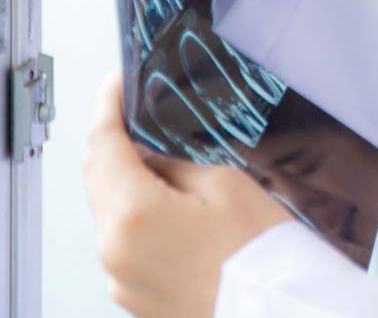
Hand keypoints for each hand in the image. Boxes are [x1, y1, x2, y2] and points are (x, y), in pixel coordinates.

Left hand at [84, 75, 291, 317]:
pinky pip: (124, 244)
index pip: (102, 146)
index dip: (107, 108)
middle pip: (97, 180)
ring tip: (165, 163)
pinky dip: (138, 219)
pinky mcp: (133, 294)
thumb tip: (153, 158)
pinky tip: (171, 207)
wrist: (275, 310)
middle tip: (137, 117)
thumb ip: (176, 164)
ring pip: (109, 213)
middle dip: (115, 145)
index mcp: (131, 214)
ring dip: (127, 183)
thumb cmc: (259, 255)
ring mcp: (119, 277)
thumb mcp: (224, 184)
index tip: (115, 86)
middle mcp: (113, 250)